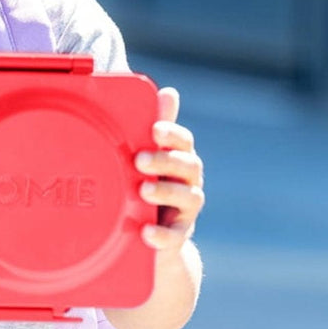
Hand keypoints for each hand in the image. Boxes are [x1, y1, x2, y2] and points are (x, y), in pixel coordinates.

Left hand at [135, 87, 204, 255]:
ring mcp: (186, 210)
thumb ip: (155, 125)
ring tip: (142, 190)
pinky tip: (147, 232)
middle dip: (165, 161)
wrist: (154, 237)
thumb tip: (167, 91)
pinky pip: (175, 236)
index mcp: (178, 159)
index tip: (154, 129)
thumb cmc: (149, 185)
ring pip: (187, 198)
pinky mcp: (179, 236)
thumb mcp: (149, 156)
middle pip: (187, 166)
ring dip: (165, 192)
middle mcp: (188, 182)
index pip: (183, 141)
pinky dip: (163, 235)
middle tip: (139, 159)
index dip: (171, 134)